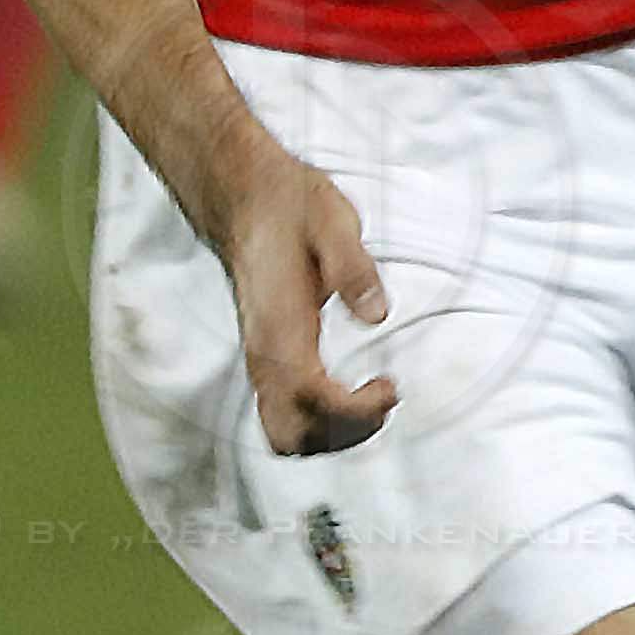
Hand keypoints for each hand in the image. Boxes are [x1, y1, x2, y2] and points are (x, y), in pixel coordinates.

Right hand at [216, 145, 397, 452]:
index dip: (355, 410)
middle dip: (345, 432)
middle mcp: (264, 355)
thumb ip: (354, 268)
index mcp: (279, 328)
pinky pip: (286, 416)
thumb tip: (377, 314)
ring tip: (374, 396)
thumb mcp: (333, 222)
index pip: (312, 399)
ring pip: (287, 434)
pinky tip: (353, 392)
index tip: (390, 386)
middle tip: (384, 395)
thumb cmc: (290, 208)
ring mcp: (262, 362)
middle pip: (294, 436)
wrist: (245, 199)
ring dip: (335, 433)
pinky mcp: (268, 361)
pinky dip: (321, 422)